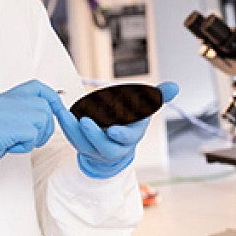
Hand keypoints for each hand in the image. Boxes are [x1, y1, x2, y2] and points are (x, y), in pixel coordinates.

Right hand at [0, 80, 62, 196]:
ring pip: (42, 119)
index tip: (56, 113)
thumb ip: (17, 114)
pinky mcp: (1, 129)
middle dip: (46, 127)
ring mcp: (1, 113)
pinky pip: (31, 134)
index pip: (36, 86)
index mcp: (1, 99)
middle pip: (44, 106)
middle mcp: (2, 101)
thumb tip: (45, 114)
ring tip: (17, 145)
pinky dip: (25, 147)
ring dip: (36, 137)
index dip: (52, 98)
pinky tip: (9, 150)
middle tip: (30, 141)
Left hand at [52, 82, 178, 178]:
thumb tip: (175, 86)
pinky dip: (66, 127)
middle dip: (95, 135)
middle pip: (105, 146)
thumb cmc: (130, 122)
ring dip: (75, 131)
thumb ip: (157, 97)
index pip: (127, 138)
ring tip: (69, 117)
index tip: (112, 129)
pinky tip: (60, 113)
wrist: (117, 141)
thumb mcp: (144, 108)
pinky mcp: (83, 146)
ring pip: (85, 144)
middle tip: (86, 122)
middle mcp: (114, 146)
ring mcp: (97, 148)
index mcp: (130, 137)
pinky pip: (73, 139)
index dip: (120, 134)